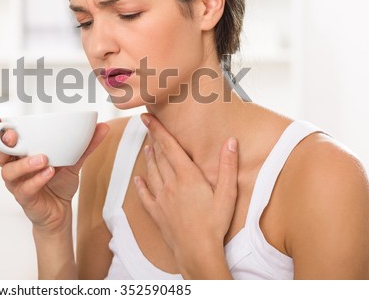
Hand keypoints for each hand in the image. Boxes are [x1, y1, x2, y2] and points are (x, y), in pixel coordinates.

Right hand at [0, 111, 108, 232]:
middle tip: (13, 135)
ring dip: (24, 163)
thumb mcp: (74, 161)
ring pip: (9, 171)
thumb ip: (85, 145)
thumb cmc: (59, 182)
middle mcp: (14, 167)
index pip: (1, 138)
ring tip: (43, 158)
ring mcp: (17, 184)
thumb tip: (102, 126)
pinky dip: (37, 180)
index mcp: (20, 154)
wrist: (61, 212)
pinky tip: (49, 173)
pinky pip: (26, 189)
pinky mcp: (24, 198)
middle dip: (3, 142)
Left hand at [134, 113, 237, 276]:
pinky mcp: (157, 213)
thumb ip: (228, 166)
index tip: (147, 116)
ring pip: (152, 173)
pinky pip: (145, 196)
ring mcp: (161, 199)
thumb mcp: (228, 194)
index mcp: (187, 176)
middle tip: (147, 126)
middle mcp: (170, 184)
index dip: (158, 129)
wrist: (197, 251)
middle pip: (159, 157)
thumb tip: (230, 141)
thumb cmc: (214, 224)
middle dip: (153, 139)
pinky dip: (141, 186)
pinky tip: (138, 180)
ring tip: (146, 147)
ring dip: (148, 158)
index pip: (170, 146)